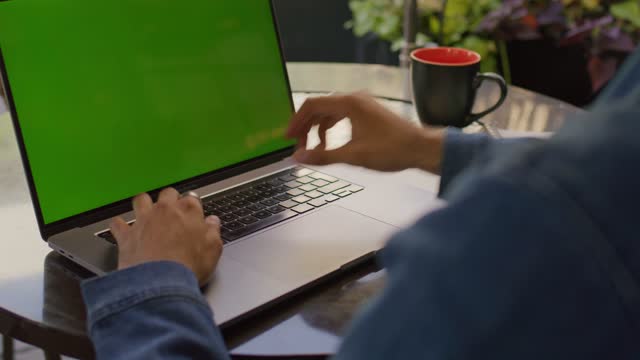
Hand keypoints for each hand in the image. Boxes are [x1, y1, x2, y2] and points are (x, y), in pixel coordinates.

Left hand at [110, 188, 222, 284]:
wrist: (160, 280)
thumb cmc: (188, 265)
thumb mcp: (213, 249)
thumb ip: (213, 232)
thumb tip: (213, 223)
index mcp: (189, 211)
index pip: (192, 198)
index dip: (193, 206)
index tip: (193, 214)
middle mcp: (165, 210)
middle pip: (167, 193)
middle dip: (170, 199)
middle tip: (172, 211)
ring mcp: (144, 220)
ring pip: (141, 199)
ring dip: (144, 204)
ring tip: (147, 212)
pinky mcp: (126, 234)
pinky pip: (118, 223)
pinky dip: (119, 226)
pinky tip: (122, 229)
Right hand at [286, 92, 444, 172]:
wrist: (421, 149)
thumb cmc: (393, 149)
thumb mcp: (353, 156)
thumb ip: (322, 156)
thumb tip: (299, 158)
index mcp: (349, 103)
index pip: (312, 105)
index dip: (296, 121)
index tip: (287, 137)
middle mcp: (355, 99)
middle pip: (319, 108)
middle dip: (305, 127)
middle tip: (296, 145)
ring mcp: (362, 104)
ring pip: (330, 112)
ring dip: (318, 129)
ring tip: (312, 148)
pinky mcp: (368, 113)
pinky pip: (342, 116)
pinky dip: (331, 128)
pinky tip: (330, 144)